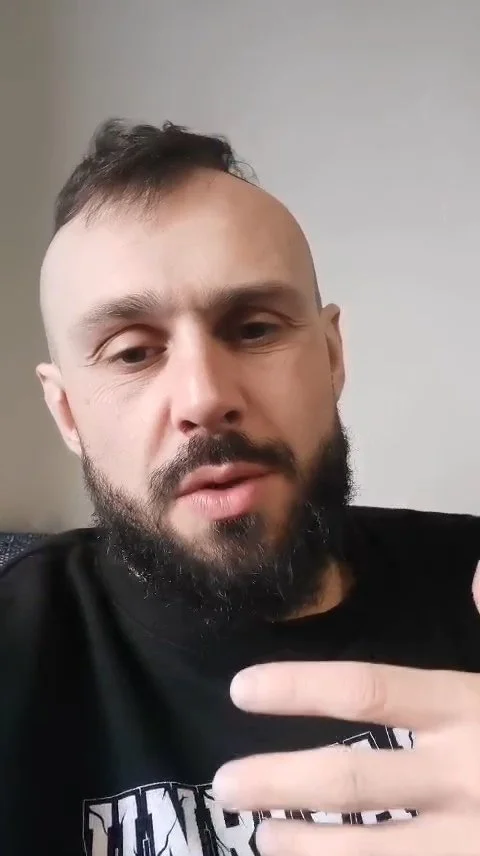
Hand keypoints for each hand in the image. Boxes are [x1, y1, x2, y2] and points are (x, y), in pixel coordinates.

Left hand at [212, 562, 479, 854]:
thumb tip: (475, 571)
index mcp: (467, 709)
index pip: (369, 692)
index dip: (299, 690)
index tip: (242, 690)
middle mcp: (462, 776)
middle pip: (352, 779)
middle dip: (280, 781)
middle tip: (224, 784)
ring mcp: (466, 843)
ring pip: (368, 849)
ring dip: (306, 846)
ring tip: (261, 836)